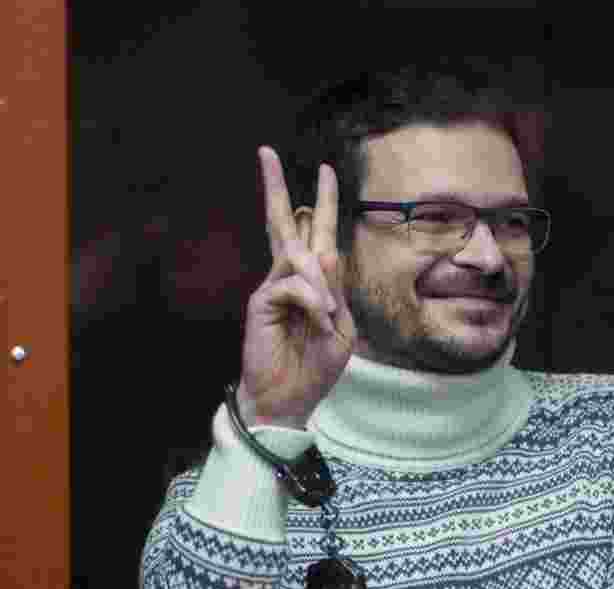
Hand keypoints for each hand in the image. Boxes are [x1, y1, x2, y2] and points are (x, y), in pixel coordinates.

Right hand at [237, 147, 355, 428]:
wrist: (289, 400)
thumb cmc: (315, 368)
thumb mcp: (340, 329)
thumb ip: (335, 292)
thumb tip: (324, 255)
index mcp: (313, 283)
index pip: (316, 235)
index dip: (323, 204)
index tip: (325, 171)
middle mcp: (289, 278)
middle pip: (283, 223)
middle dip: (275, 187)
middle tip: (265, 151)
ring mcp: (273, 287)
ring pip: (297, 254)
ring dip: (318, 282)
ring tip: (325, 316)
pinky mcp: (260, 301)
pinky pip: (292, 284)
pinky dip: (311, 299)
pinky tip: (317, 319)